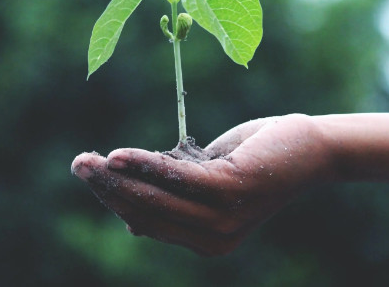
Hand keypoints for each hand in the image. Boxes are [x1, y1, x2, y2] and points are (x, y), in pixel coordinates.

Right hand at [71, 114, 335, 255]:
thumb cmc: (256, 159)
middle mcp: (213, 239)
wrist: (310, 149)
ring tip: (88, 160)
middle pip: (146, 213)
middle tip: (78, 164)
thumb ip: (175, 197)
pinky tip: (119, 156)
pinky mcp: (230, 191)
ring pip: (156, 198)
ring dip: (117, 178)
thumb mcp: (209, 181)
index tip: (92, 175)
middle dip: (107, 189)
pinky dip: (145, 165)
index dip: (116, 200)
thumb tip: (131, 220)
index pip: (148, 222)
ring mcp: (223, 219)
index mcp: (206, 240)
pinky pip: (176, 178)